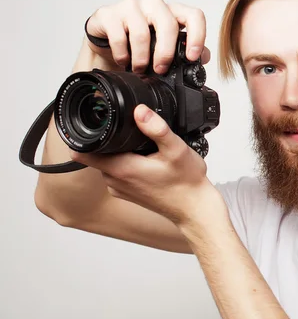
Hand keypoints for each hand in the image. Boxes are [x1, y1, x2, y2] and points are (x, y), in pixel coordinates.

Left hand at [69, 104, 217, 225]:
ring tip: (141, 148)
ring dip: (118, 152)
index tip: (91, 124)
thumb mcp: (176, 149)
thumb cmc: (186, 183)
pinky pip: (117, 173)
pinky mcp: (128, 193)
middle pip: (96, 153)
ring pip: (107, 162)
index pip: (82, 152)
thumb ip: (157, 128)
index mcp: (122, 169)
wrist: (194, 208)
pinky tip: (146, 162)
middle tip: (129, 133)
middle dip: (107, 140)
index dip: (81, 135)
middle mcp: (115, 181)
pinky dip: (126, 165)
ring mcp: (120, 189)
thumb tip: (139, 110)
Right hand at [84, 0, 210, 73]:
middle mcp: (153, 6)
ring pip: (141, 31)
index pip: (194, 15)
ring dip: (142, 57)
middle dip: (166, 52)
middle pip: (168, 23)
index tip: (191, 57)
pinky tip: (123, 61)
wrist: (107, 46)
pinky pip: (118, 35)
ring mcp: (130, 6)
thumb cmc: (140, 46)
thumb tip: (205, 56)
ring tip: (139, 69)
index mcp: (172, 13)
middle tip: (161, 69)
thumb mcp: (166, 51)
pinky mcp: (108, 14)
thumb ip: (186, 52)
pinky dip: (122, 54)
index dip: (197, 36)